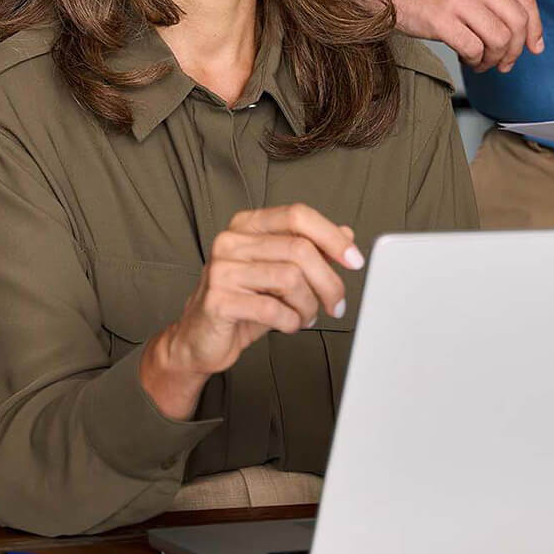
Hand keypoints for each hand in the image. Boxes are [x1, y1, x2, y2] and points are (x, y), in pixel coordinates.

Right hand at [140, 204, 362, 418]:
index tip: (354, 260)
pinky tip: (289, 324)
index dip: (331, 236)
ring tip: (306, 316)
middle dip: (329, 282)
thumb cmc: (243, 302)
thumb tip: (347, 235)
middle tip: (337, 304)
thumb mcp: (279, 272)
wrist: (199, 339)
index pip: (298, 215)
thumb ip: (310, 251)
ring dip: (309, 305)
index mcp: (246, 225)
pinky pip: (273, 309)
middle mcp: (231, 240)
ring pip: (290, 279)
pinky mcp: (217, 300)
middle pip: (299, 250)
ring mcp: (221, 269)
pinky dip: (291, 321)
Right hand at [361, 0, 543, 72]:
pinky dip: (475, 61)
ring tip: (481, 62)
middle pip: (517, 22)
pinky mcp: (440, 19)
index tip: (534, 47)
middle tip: (504, 62)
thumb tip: (525, 31)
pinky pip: (474, 49)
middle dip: (515, 50)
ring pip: (499, 39)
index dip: (535, 28)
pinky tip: (467, 60)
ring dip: (494, 59)